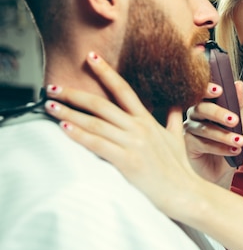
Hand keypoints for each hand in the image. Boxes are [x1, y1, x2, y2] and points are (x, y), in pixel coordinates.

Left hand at [44, 52, 211, 214]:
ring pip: (95, 123)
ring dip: (69, 113)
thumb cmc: (179, 168)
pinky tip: (64, 128)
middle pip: (101, 104)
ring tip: (50, 105)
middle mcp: (138, 127)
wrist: (185, 192)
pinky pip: (98, 144)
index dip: (106, 72)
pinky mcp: (127, 161)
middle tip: (52, 86)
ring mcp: (133, 143)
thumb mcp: (177, 137)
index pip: (123, 89)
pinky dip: (79, 135)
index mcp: (147, 120)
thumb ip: (172, 118)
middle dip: (74, 94)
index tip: (90, 57)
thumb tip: (176, 104)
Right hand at [183, 81, 242, 185]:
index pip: (203, 93)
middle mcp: (194, 115)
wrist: (221, 173)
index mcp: (205, 105)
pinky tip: (233, 151)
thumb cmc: (227, 146)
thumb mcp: (236, 126)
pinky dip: (220, 148)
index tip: (220, 90)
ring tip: (240, 141)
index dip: (208, 89)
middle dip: (219, 113)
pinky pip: (203, 144)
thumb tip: (238, 84)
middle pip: (201, 108)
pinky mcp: (187, 146)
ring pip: (204, 128)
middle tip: (235, 120)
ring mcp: (188, 130)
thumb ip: (237, 106)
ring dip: (224, 135)